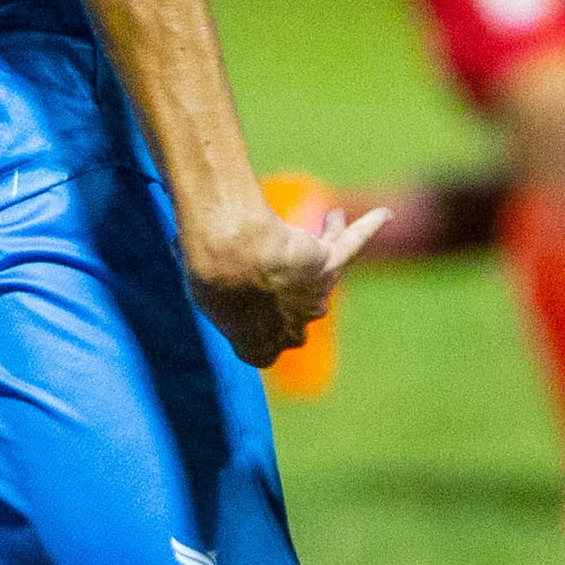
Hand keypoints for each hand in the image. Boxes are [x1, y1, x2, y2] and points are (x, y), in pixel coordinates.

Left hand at [177, 185, 388, 368]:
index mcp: (257, 348)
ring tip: (330, 221)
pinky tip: (382, 215)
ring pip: (324, 274)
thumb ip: (203, 274)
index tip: (245, 306)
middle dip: (290, 294)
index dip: (259, 329)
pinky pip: (351, 244)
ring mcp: (313, 298)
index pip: (266, 349)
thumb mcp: (196, 284)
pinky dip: (366, 228)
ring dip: (325, 246)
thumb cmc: (207, 275)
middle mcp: (292, 330)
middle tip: (277, 270)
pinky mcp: (327, 265)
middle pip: (300, 315)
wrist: (232, 256)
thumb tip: (182, 242)